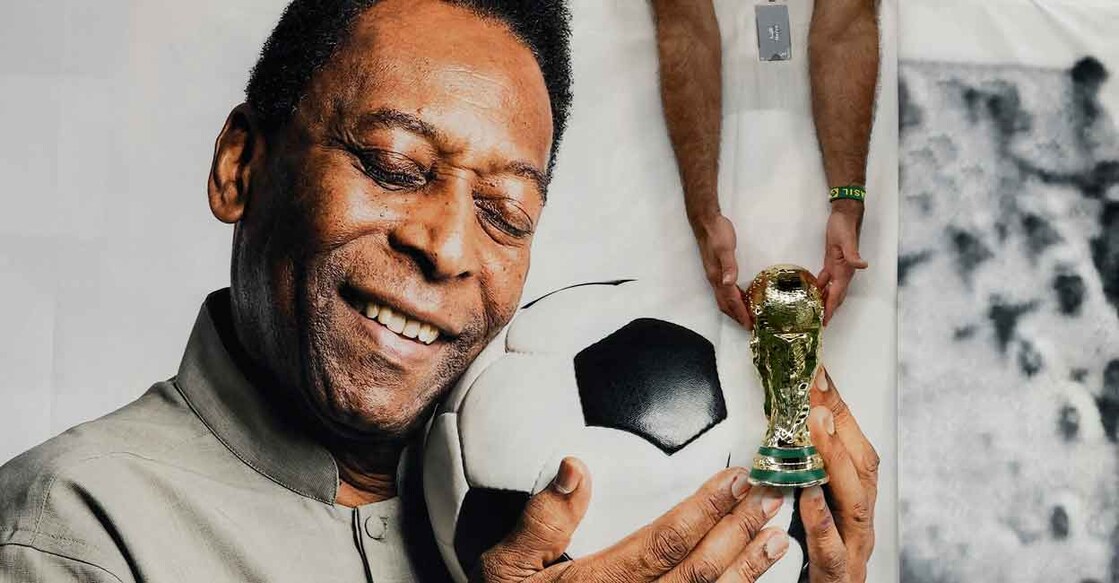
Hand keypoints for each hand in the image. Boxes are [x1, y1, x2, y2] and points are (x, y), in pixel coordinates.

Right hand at [477, 458, 791, 581]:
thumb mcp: (506, 566)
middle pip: (700, 572)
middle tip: (771, 495)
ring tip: (778, 535)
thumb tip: (575, 469)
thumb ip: (540, 521)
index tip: (735, 478)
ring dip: (749, 568)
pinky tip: (755, 578)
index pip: (665, 544)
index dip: (705, 511)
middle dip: (740, 531)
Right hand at [691, 213, 752, 328]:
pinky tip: (739, 297)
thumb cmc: (717, 234)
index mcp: (717, 276)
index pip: (731, 300)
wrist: (706, 222)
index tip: (749, 325)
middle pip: (725, 304)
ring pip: (723, 299)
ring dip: (733, 310)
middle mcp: (714, 279)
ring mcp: (714, 275)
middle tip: (748, 326)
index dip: (740, 313)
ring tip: (744, 316)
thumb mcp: (725, 248)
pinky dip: (732, 299)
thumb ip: (729, 265)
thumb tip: (730, 282)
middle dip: (736, 316)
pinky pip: (724, 291)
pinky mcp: (716, 270)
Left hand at [800, 367, 879, 581]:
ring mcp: (851, 551)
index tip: (817, 374)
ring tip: (817, 429)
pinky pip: (831, 551)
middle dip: (841, 425)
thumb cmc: (814, 565)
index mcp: (851, 504)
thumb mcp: (809, 513)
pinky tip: (809, 498)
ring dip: (835, 461)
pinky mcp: (836, 576)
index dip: (838, 408)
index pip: (854, 447)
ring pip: (854, 504)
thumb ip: (802, 475)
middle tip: (818, 393)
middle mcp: (857, 525)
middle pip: (862, 470)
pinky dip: (822, 523)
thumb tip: (784, 427)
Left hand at [817, 200, 867, 325]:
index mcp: (845, 271)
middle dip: (828, 310)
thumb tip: (863, 265)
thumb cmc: (844, 227)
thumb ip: (853, 254)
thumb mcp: (846, 240)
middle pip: (835, 296)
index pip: (836, 295)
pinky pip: (826, 279)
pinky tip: (813, 292)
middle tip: (819, 323)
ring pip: (831, 290)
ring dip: (824, 300)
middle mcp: (843, 272)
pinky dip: (820, 287)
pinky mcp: (832, 262)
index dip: (831, 309)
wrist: (844, 216)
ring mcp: (837, 268)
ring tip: (815, 312)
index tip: (825, 322)